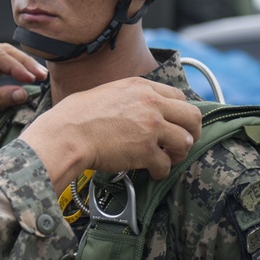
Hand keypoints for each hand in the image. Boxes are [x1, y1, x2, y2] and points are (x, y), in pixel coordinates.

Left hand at [0, 44, 46, 157]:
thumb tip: (23, 93)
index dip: (17, 66)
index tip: (32, 78)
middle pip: (3, 51)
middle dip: (24, 63)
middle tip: (42, 75)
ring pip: (4, 56)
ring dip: (21, 65)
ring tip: (39, 76)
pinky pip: (0, 65)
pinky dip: (14, 71)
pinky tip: (27, 78)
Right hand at [20, 78, 201, 190]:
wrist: (67, 134)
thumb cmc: (77, 115)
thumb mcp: (108, 92)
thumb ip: (131, 97)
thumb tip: (137, 109)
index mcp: (142, 87)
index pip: (178, 97)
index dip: (179, 113)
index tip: (175, 123)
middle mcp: (151, 104)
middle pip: (192, 117)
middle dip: (191, 132)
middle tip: (182, 143)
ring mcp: (151, 127)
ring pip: (185, 141)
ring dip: (178, 153)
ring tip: (168, 159)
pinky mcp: (145, 151)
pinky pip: (166, 164)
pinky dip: (161, 171)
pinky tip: (153, 172)